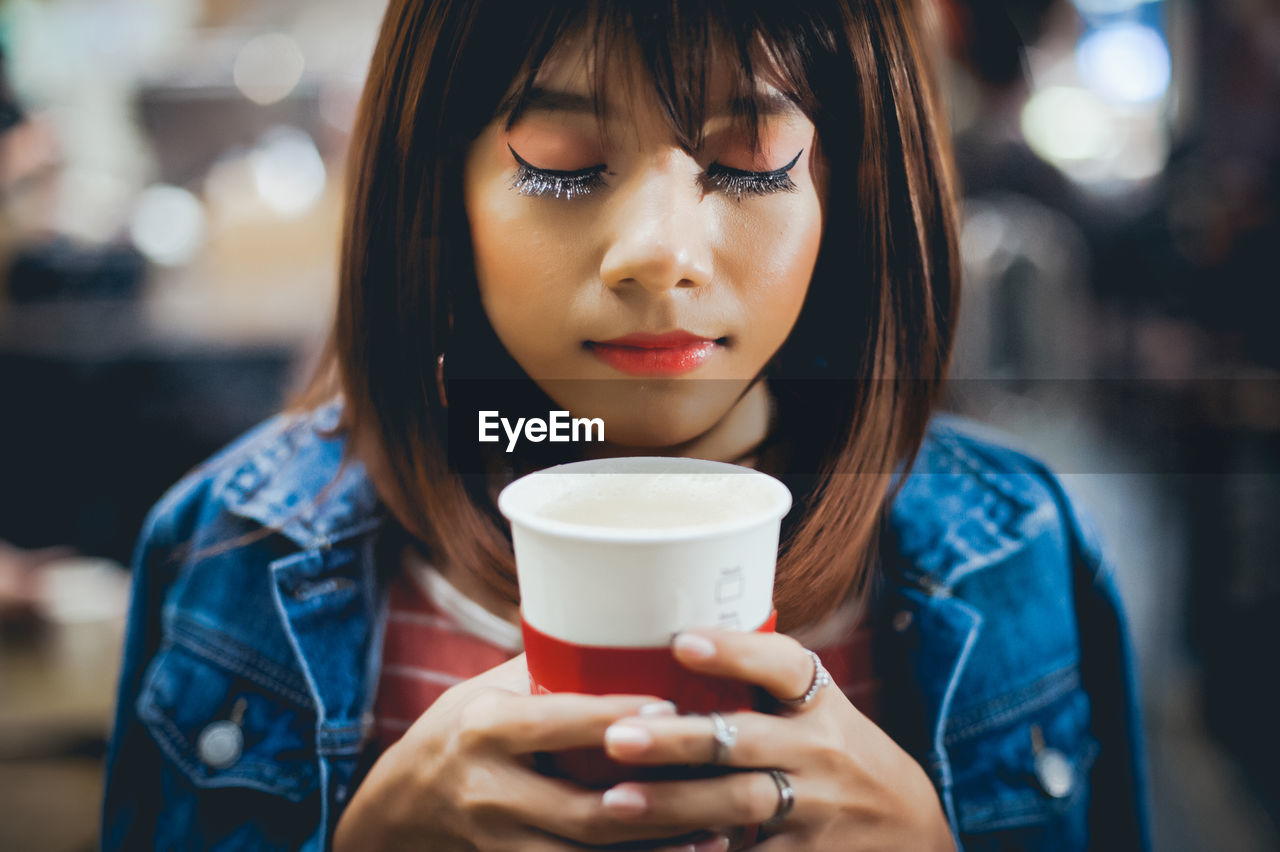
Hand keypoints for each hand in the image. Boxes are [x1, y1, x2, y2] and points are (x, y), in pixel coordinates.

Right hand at [333, 652, 737, 851]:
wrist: (397, 809)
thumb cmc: (458, 730)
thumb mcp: (487, 690)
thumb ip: (550, 670)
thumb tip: (629, 624)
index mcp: (486, 729)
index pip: (558, 723)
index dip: (616, 717)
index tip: (674, 703)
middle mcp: (490, 791)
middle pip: (586, 808)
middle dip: (659, 800)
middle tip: (718, 777)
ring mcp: (501, 843)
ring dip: (658, 851)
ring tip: (722, 834)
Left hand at [595, 630, 956, 850]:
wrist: (913, 833)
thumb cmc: (839, 756)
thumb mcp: (820, 711)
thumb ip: (763, 684)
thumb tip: (670, 640)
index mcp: (820, 703)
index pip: (783, 665)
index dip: (734, 652)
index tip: (679, 641)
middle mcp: (821, 751)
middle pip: (745, 740)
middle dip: (679, 739)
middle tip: (618, 735)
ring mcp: (816, 809)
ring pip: (741, 804)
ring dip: (676, 804)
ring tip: (616, 802)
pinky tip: (652, 849)